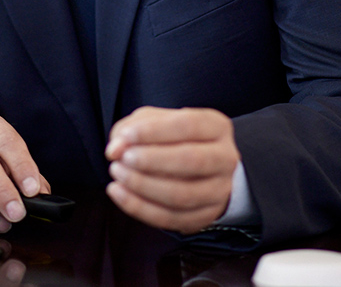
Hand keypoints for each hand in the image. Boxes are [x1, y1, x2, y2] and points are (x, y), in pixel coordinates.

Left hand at [104, 106, 238, 233]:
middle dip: (152, 161)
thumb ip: (131, 129)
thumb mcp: (154, 123)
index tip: (126, 136)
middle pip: (192, 161)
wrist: (203, 170)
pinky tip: (119, 193)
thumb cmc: (173, 139)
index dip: (155, 131)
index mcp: (216, 127)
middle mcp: (225, 158)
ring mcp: (219, 190)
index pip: (188, 125)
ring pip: (182, 195)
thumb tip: (115, 149)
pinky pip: (171, 218)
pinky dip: (140, 208)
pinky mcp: (205, 216)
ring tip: (118, 174)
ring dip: (143, 186)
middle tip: (123, 159)